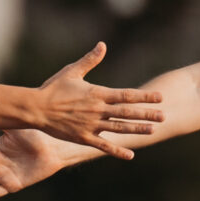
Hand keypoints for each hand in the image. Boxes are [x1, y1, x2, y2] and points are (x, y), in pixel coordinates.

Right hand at [23, 42, 161, 157]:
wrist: (35, 108)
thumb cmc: (53, 88)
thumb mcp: (72, 71)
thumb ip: (90, 60)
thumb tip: (103, 45)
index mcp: (97, 94)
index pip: (126, 95)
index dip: (144, 97)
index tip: (159, 98)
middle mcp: (98, 110)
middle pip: (127, 112)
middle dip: (147, 114)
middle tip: (164, 116)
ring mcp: (91, 125)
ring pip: (119, 128)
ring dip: (137, 129)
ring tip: (153, 130)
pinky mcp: (83, 138)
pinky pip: (103, 146)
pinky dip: (117, 151)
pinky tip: (130, 155)